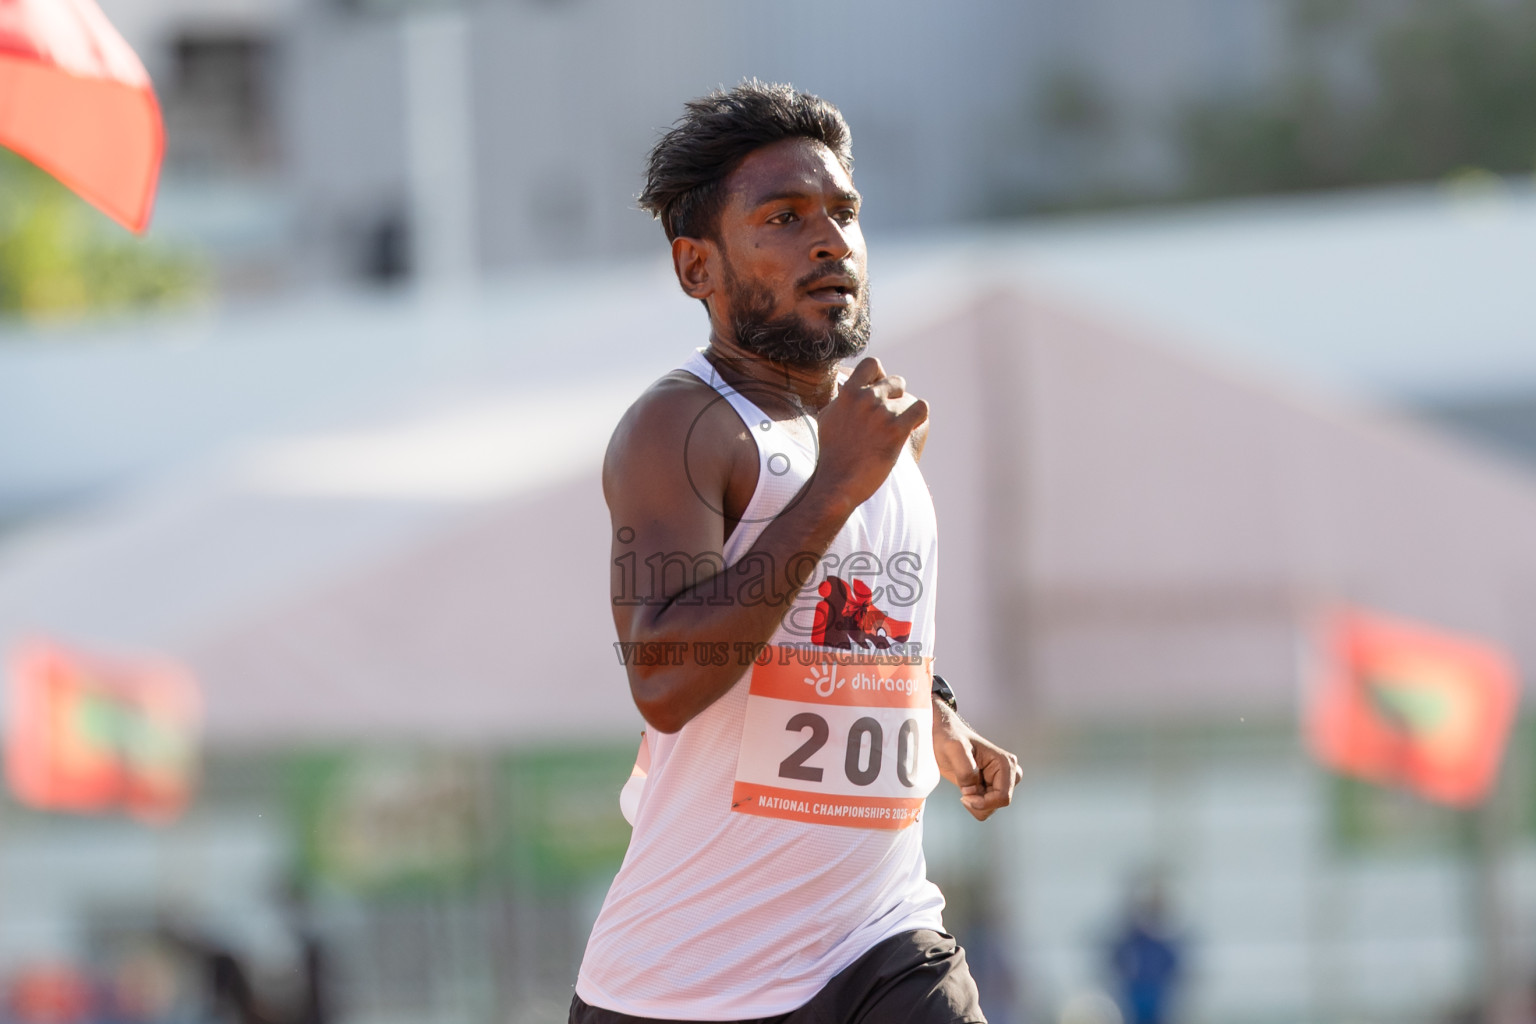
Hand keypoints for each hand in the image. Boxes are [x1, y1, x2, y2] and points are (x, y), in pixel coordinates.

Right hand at [813, 357, 927, 510]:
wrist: (838, 481)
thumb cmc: (831, 452)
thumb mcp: (827, 417)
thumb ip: (840, 399)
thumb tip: (844, 386)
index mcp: (848, 393)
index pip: (872, 365)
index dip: (880, 376)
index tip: (878, 391)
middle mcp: (866, 398)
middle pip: (896, 382)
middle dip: (896, 397)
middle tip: (890, 416)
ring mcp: (882, 413)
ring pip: (908, 399)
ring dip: (905, 412)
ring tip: (898, 428)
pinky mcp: (896, 430)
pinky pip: (920, 409)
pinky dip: (919, 416)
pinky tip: (911, 427)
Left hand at [932, 701, 1021, 820]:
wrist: (944, 734)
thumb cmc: (950, 736)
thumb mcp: (954, 749)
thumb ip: (965, 770)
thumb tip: (972, 790)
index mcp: (1004, 763)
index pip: (1003, 797)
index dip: (983, 802)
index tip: (964, 796)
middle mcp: (1006, 772)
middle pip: (1000, 803)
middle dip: (980, 803)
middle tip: (963, 791)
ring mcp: (999, 779)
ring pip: (993, 806)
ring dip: (977, 804)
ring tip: (963, 787)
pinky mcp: (990, 785)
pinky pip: (987, 805)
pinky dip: (975, 803)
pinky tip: (965, 790)